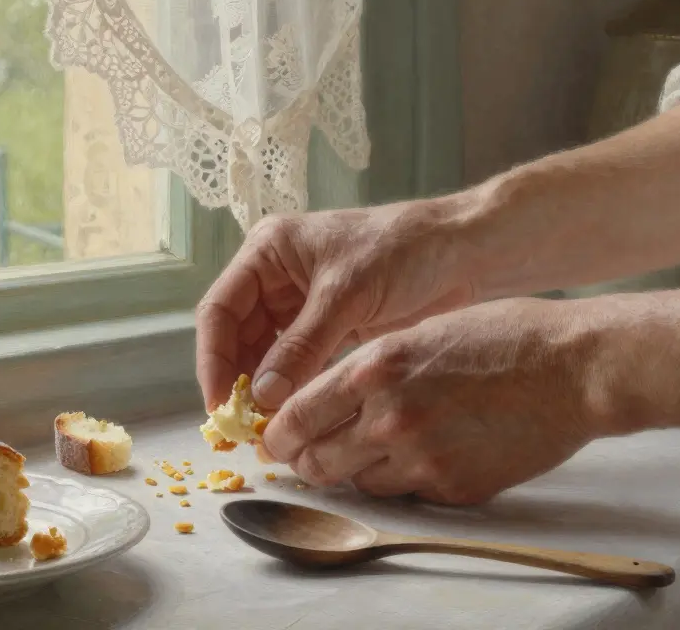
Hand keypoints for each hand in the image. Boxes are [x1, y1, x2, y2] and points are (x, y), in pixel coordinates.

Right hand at [195, 202, 474, 410]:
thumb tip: (263, 397)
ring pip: (262, 353)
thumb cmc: (405, 251)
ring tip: (264, 428)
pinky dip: (290, 388)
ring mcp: (300, 302)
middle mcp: (276, 276)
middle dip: (236, 379)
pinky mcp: (326, 326)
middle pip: (235, 335)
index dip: (213, 358)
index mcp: (268, 251)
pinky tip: (292, 415)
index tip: (221, 403)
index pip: (219, 309)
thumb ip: (302, 346)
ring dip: (262, 389)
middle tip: (241, 426)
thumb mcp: (346, 295)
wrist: (465, 252)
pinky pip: (294, 362)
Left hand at [260, 297, 597, 504]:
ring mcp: (422, 459)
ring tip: (375, 447)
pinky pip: (408, 494)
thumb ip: (368, 369)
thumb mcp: (417, 332)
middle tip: (307, 455)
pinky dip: (405, 479)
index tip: (276, 437)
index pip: (295, 417)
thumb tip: (326, 397)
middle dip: (305, 461)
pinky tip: (426, 452)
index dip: (279, 434)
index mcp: (374, 369)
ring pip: (358, 484)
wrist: (574, 368)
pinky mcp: (454, 488)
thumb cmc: (503, 335)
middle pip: (315, 462)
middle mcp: (389, 418)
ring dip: (356, 471)